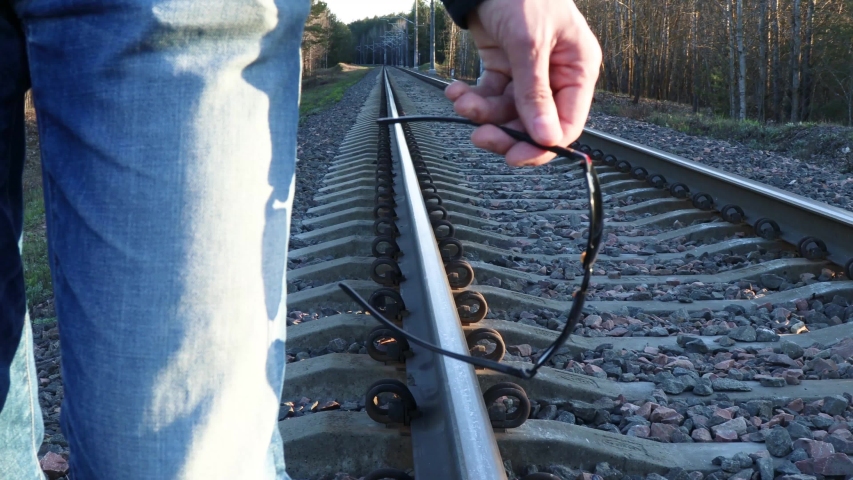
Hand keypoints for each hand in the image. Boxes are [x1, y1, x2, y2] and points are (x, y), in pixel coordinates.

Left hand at [444, 0, 600, 165]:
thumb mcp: (529, 44)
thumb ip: (535, 93)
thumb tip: (546, 139)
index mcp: (578, 70)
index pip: (567, 123)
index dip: (542, 145)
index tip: (514, 154)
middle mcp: (556, 76)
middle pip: (535, 125)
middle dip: (505, 132)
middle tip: (481, 137)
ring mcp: (528, 75)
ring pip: (507, 114)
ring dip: (482, 114)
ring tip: (462, 102)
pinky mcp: (504, 70)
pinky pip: (490, 97)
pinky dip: (472, 99)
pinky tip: (457, 91)